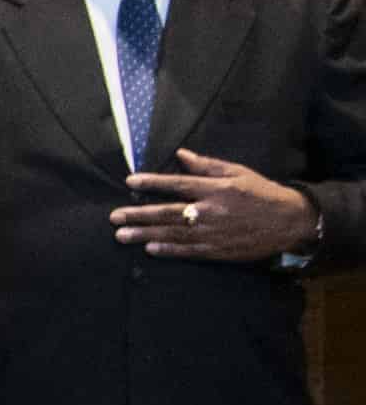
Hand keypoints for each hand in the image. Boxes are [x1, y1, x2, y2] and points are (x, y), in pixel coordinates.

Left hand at [114, 151, 318, 260]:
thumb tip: (180, 154)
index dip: (153, 183)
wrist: (290, 221)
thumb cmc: (262, 193)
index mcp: (217, 189)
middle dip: (139, 215)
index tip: (130, 181)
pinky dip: (169, 250)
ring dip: (145, 234)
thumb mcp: (238, 173)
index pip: (178, 184)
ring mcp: (214, 233)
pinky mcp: (219, 250)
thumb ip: (207, 165)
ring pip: (173, 234)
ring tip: (122, 235)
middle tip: (114, 217)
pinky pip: (189, 250)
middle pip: (168, 213)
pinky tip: (150, 249)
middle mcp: (212, 211)